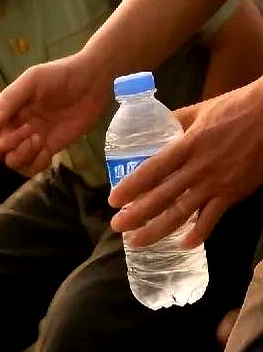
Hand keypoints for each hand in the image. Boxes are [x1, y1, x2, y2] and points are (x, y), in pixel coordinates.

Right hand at [0, 55, 109, 173]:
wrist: (93, 81)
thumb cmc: (60, 75)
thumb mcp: (31, 81)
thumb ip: (8, 100)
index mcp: (9, 111)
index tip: (19, 123)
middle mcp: (16, 127)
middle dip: (3, 149)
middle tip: (25, 134)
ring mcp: (33, 140)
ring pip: (13, 162)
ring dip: (22, 155)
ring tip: (39, 139)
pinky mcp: (50, 148)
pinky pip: (33, 167)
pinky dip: (36, 163)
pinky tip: (46, 149)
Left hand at [110, 80, 262, 244]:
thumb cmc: (237, 107)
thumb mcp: (202, 109)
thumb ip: (178, 119)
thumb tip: (156, 122)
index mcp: (188, 144)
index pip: (153, 169)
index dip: (131, 187)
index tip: (113, 200)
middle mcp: (199, 167)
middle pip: (162, 196)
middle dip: (136, 215)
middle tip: (116, 227)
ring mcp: (216, 182)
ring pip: (182, 212)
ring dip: (157, 230)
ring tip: (137, 242)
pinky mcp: (234, 193)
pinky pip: (213, 218)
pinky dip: (198, 233)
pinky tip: (183, 244)